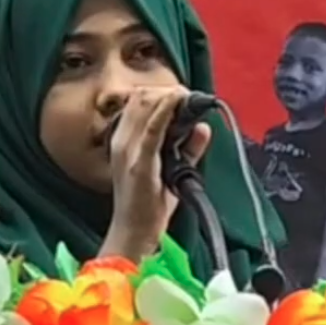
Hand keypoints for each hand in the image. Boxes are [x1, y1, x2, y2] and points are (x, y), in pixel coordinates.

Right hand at [101, 86, 212, 260]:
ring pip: (145, 105)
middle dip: (168, 90)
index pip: (138, 101)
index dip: (161, 91)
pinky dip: (166, 110)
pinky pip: (152, 129)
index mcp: (124, 141)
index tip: (182, 95)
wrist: (133, 234)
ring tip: (186, 98)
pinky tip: (178, 102)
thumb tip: (203, 127)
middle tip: (188, 96)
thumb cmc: (148, 206)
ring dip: (169, 96)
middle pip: (141, 98)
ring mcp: (128, 151)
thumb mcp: (170, 171)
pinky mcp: (140, 164)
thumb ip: (188, 149)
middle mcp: (122, 141)